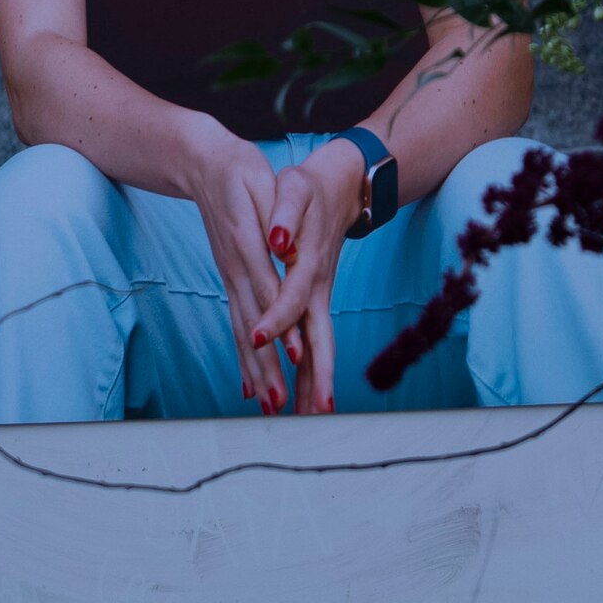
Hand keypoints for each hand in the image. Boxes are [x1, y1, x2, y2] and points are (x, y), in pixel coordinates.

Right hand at [179, 130, 302, 416]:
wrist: (206, 164)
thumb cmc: (240, 171)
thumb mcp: (260, 184)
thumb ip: (272, 216)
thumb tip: (281, 245)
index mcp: (248, 246)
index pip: (268, 292)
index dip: (281, 324)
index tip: (294, 355)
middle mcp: (237, 270)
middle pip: (253, 325)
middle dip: (266, 367)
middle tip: (279, 404)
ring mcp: (231, 278)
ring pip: (243, 332)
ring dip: (255, 372)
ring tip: (269, 406)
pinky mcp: (230, 281)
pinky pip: (237, 325)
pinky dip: (243, 357)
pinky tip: (249, 386)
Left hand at [243, 138, 374, 415]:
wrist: (342, 184)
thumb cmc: (311, 186)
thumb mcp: (296, 187)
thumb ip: (287, 210)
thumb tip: (279, 236)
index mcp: (308, 263)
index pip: (293, 297)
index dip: (278, 317)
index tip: (260, 337)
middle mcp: (317, 288)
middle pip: (319, 338)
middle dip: (316, 375)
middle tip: (311, 413)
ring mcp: (319, 297)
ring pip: (318, 346)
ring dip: (315, 383)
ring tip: (309, 418)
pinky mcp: (315, 300)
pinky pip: (312, 340)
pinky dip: (309, 369)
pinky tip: (301, 395)